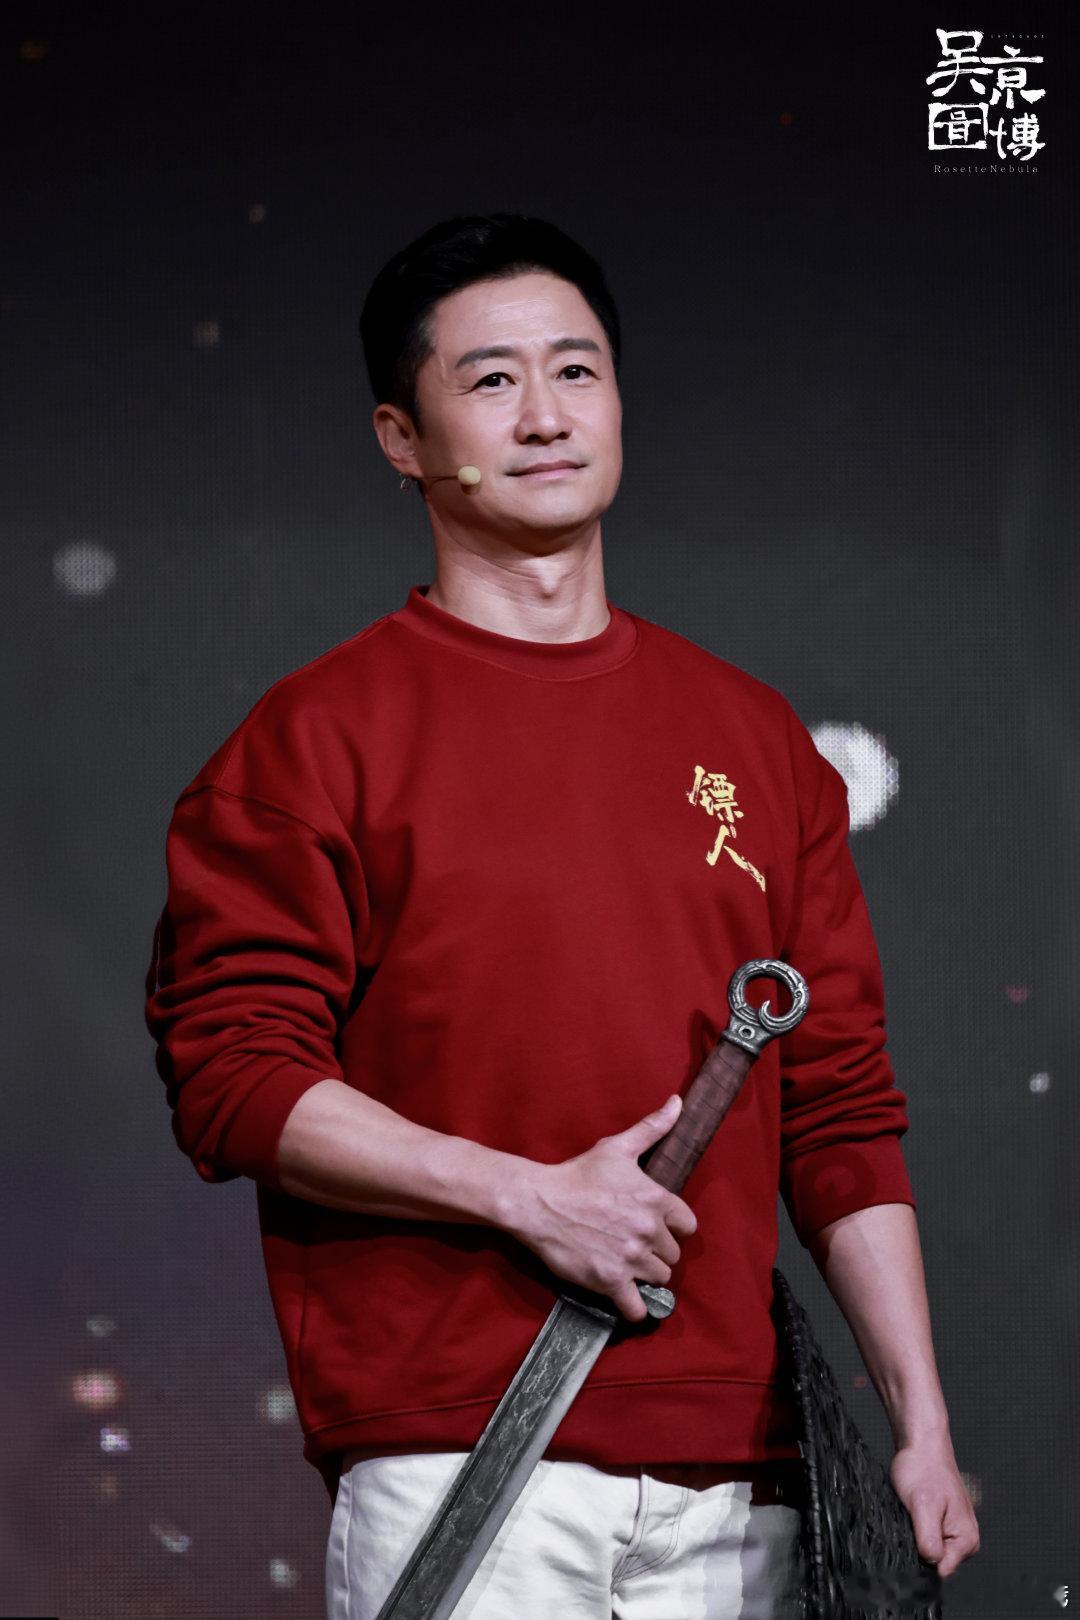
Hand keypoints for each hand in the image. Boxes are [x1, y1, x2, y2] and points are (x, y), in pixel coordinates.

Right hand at [504, 1095, 696, 1321]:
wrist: (539, 1202)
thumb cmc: (578, 1173)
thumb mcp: (617, 1147)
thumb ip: (652, 1127)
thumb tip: (678, 1102)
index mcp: (656, 1199)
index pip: (687, 1225)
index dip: (671, 1226)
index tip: (653, 1224)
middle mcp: (648, 1230)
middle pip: (672, 1254)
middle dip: (656, 1250)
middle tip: (633, 1244)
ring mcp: (631, 1258)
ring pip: (659, 1278)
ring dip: (645, 1274)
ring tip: (626, 1265)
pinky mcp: (611, 1281)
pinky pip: (638, 1308)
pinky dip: (636, 1307)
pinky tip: (627, 1297)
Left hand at [889, 1437, 980, 1577]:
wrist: (921, 1445)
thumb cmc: (923, 1469)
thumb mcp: (923, 1506)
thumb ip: (929, 1539)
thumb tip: (933, 1565)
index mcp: (967, 1539)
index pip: (941, 1570)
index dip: (921, 1559)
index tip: (910, 1538)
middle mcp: (965, 1539)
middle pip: (935, 1562)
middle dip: (918, 1545)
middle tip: (911, 1519)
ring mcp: (954, 1531)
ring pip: (928, 1549)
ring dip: (916, 1535)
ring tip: (912, 1512)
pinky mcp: (942, 1524)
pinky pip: (926, 1537)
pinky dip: (915, 1527)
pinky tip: (912, 1512)